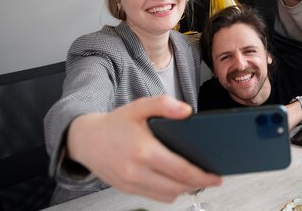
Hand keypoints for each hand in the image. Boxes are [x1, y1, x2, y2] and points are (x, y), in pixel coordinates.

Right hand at [66, 96, 221, 201]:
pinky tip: (177, 182)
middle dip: (198, 184)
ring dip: (184, 190)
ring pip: (167, 196)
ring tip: (197, 179)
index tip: (216, 176)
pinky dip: (169, 192)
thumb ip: (164, 104)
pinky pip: (154, 197)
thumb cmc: (114, 123)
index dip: (202, 175)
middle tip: (212, 178)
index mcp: (143, 151)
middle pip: (176, 187)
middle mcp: (136, 171)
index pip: (180, 170)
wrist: (85, 140)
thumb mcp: (139, 106)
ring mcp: (130, 183)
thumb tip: (186, 111)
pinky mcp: (127, 189)